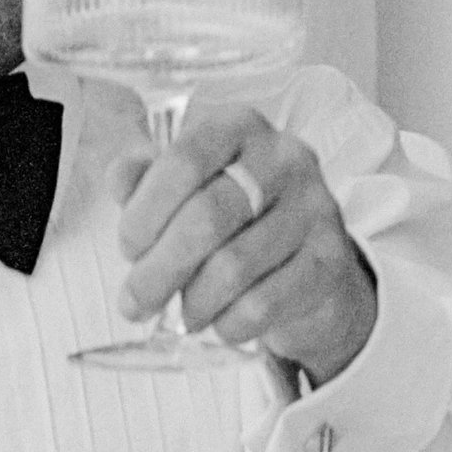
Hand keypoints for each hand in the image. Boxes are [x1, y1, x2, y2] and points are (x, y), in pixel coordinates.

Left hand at [113, 105, 377, 383]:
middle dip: (158, 270)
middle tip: (134, 303)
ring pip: (233, 268)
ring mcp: (314, 208)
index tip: (128, 250)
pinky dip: (228, 324)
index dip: (145, 212)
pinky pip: (262, 304)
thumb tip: (120, 178)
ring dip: (193, 304)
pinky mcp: (330, 261)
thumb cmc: (236, 225)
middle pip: (206, 217)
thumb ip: (147, 180)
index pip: (183, 161)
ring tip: (184, 315)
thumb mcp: (187, 192)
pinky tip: (221, 324)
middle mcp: (284, 158)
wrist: (311, 270)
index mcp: (241, 128)